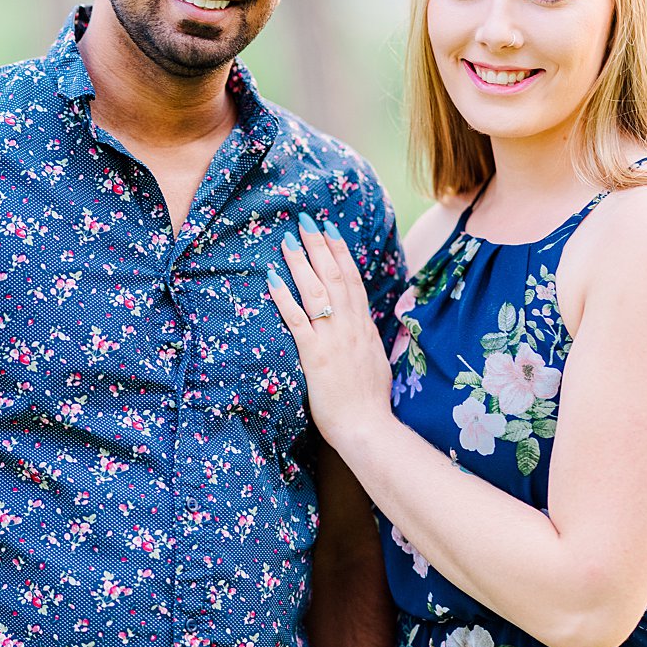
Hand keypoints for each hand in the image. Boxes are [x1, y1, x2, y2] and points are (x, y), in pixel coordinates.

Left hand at [265, 217, 395, 451]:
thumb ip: (367, 340)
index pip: (352, 280)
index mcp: (363, 326)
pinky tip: (272, 277)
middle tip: (306, 220)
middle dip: (319, 245)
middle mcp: (350, 326)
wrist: (368, 426)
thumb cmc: (369, 401)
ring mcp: (333, 338)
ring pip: (316, 290)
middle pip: (334, 276)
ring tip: (288, 239)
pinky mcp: (314, 354)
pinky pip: (297, 319)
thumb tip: (363, 327)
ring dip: (301, 262)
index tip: (330, 231)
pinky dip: (284, 296)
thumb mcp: (374, 361)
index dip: (340, 253)